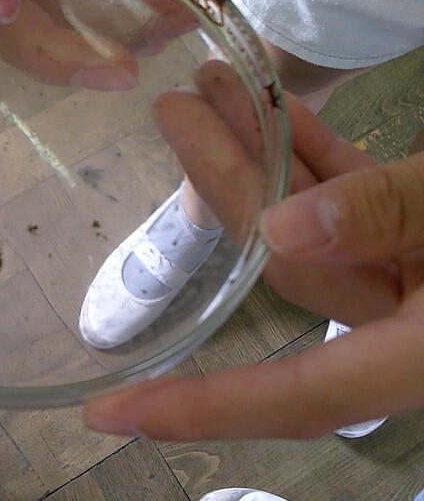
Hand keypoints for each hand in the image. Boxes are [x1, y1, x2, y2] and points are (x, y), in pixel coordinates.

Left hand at [84, 60, 423, 439]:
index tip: (107, 415)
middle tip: (169, 110)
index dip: (195, 410)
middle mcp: (397, 323)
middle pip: (281, 262)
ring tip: (211, 86)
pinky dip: (316, 156)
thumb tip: (281, 227)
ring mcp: (410, 274)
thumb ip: (390, 216)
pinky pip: (357, 198)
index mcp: (408, 354)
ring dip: (262, 151)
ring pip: (313, 218)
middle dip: (221, 181)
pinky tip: (273, 109)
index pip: (287, 398)